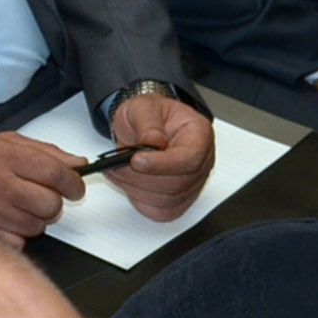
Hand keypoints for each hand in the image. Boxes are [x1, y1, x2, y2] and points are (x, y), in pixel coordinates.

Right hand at [0, 131, 86, 245]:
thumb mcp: (4, 142)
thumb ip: (44, 152)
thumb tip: (78, 164)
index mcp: (4, 157)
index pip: (54, 173)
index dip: (73, 182)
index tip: (76, 186)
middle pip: (50, 204)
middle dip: (54, 202)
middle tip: (43, 194)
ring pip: (38, 226)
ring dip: (36, 218)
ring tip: (17, 204)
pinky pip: (20, 242)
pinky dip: (19, 234)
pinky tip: (6, 219)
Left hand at [102, 93, 214, 222]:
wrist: (144, 127)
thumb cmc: (150, 116)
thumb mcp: (143, 106)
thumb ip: (148, 122)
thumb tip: (152, 141)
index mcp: (199, 136)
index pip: (190, 158)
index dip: (163, 163)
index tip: (136, 160)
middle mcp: (200, 163)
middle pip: (177, 184)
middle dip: (141, 177)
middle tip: (116, 165)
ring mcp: (191, 185)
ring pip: (166, 201)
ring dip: (136, 188)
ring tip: (116, 170)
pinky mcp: (177, 201)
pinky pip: (160, 211)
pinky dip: (139, 199)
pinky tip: (127, 182)